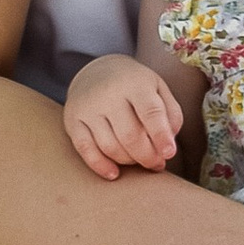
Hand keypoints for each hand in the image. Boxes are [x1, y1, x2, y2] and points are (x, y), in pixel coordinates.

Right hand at [63, 53, 183, 180]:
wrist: (97, 70)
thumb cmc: (135, 86)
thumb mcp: (158, 89)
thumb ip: (171, 114)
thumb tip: (168, 146)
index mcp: (135, 84)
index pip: (151, 112)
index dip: (161, 136)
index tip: (169, 153)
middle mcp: (109, 94)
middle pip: (130, 135)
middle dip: (147, 156)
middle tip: (157, 164)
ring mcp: (88, 107)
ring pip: (110, 146)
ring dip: (129, 161)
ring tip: (140, 161)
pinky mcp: (72, 120)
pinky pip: (85, 149)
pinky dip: (100, 165)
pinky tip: (114, 174)